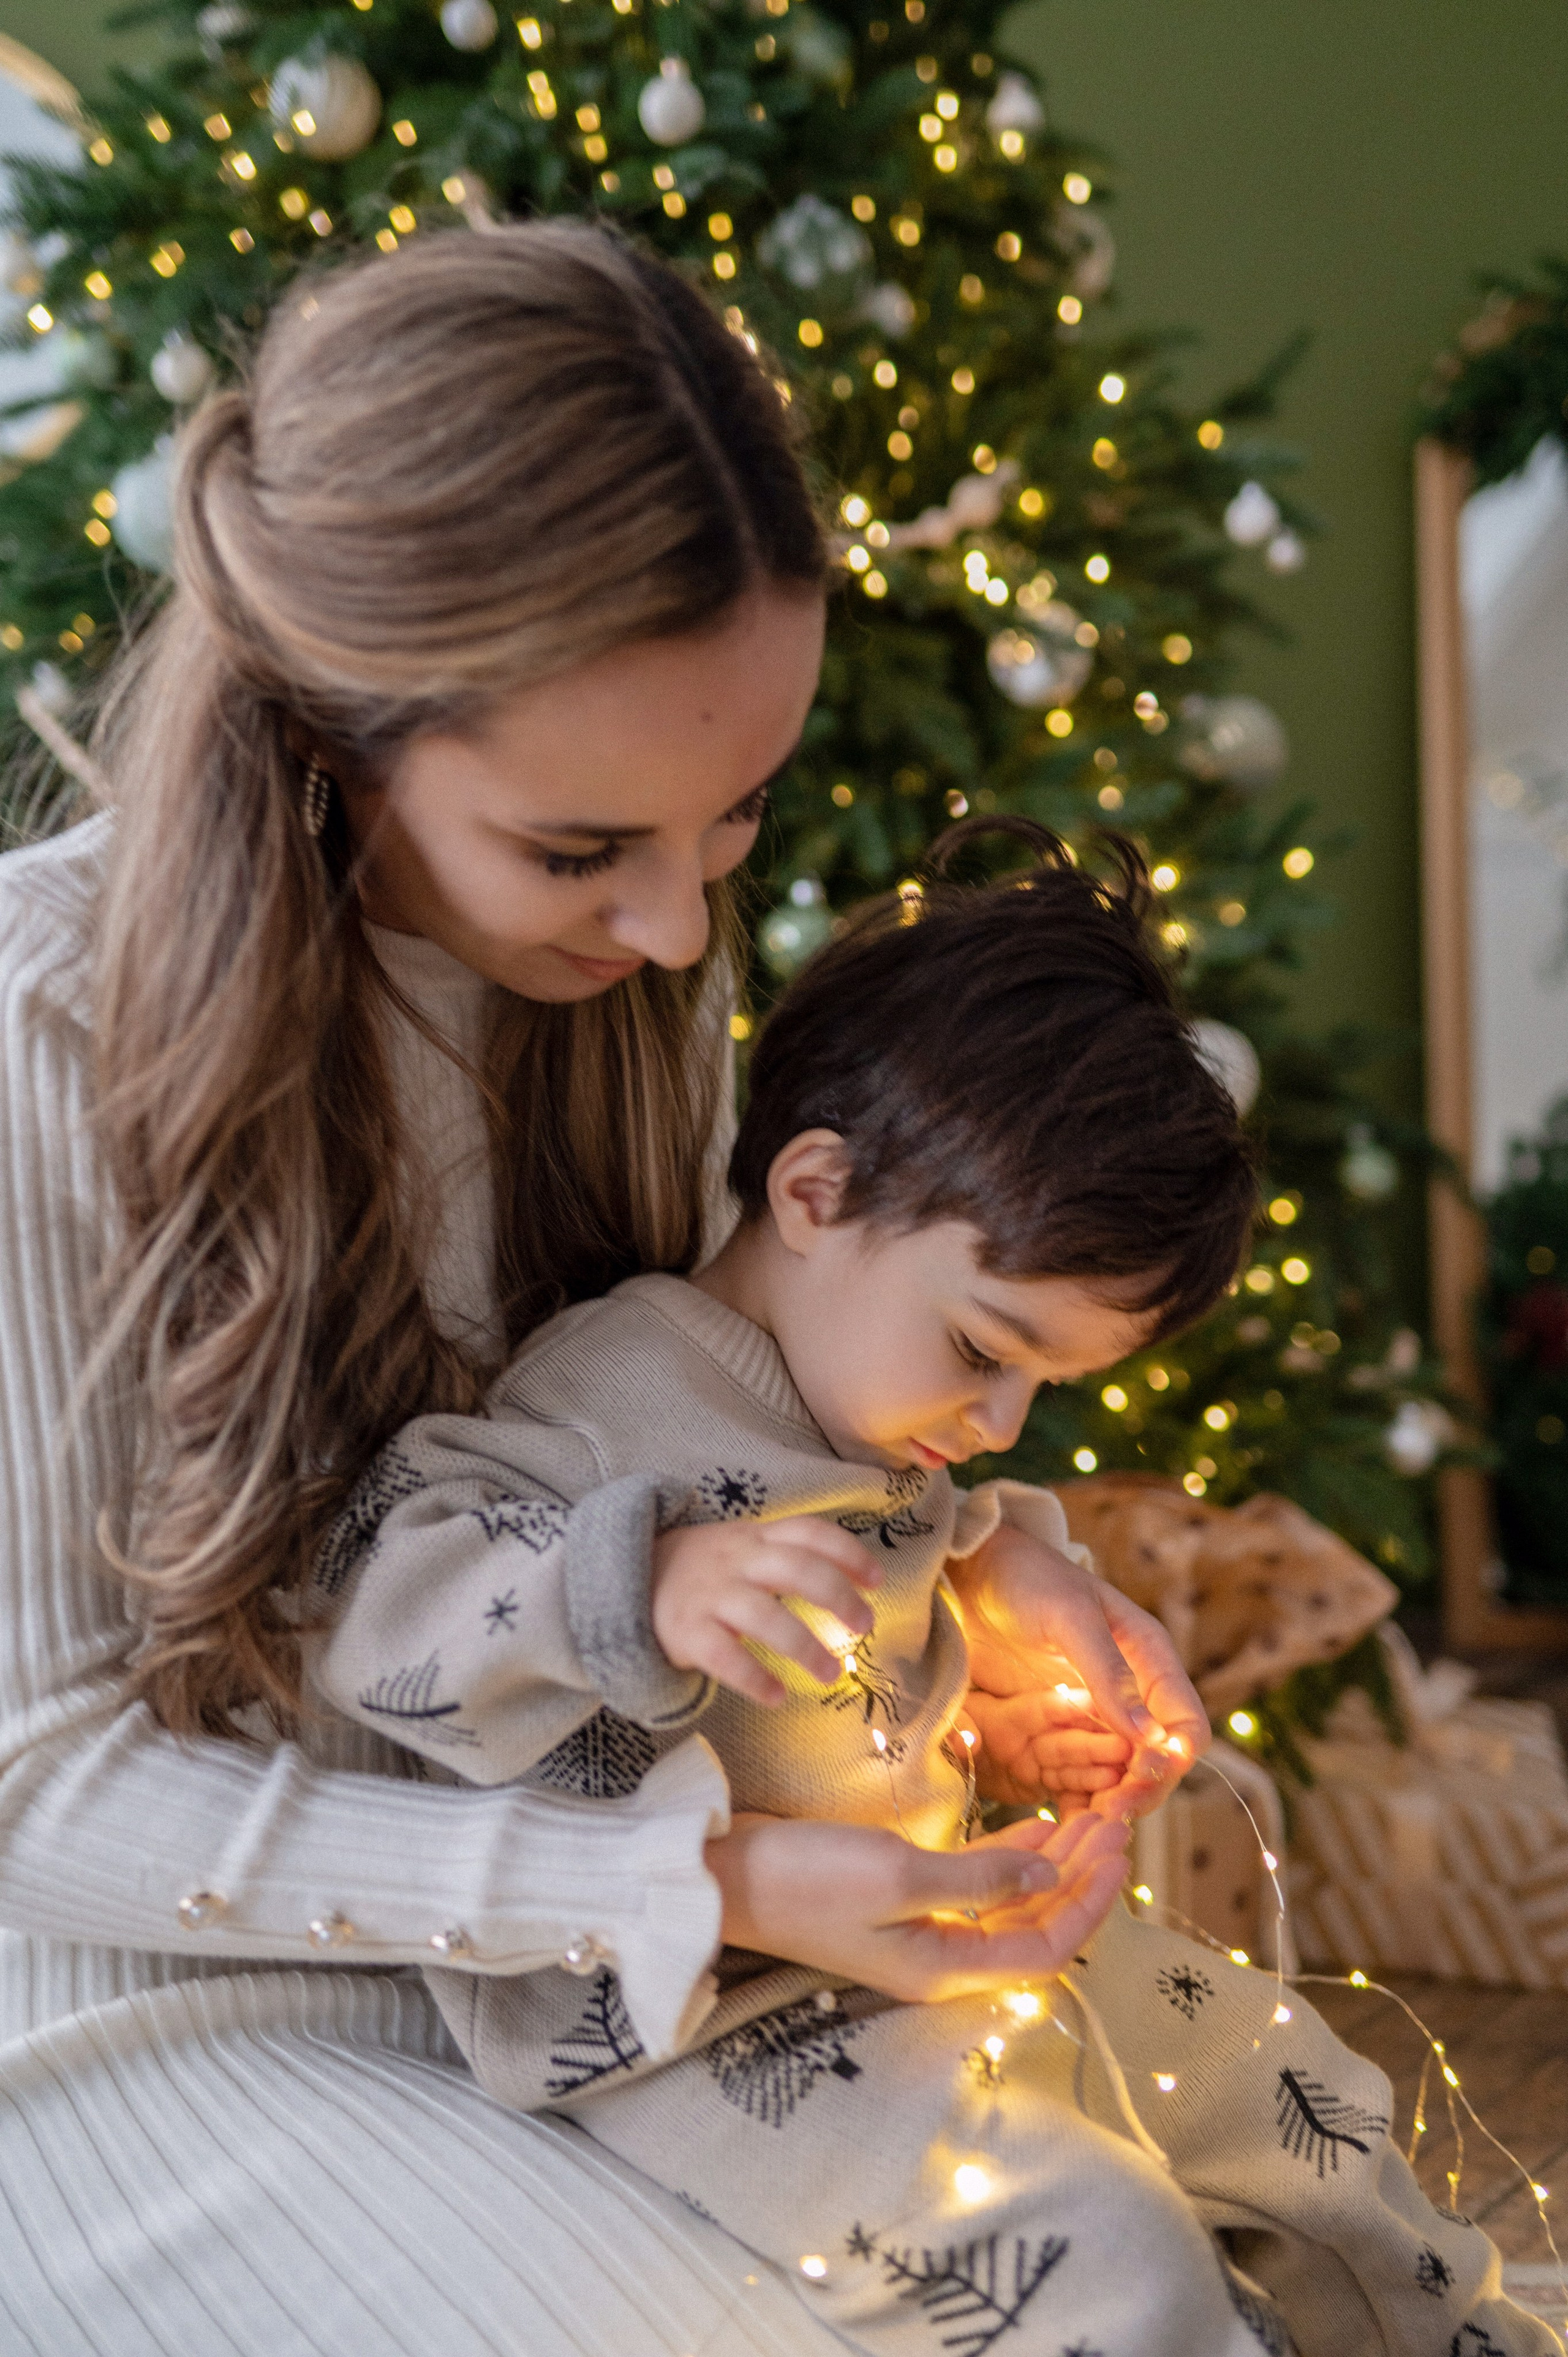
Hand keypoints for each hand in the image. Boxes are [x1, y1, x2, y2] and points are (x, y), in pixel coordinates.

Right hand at [652, 1516, 882, 1707]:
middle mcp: (735, 1561)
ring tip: (831, 1674)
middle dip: (837, 1596)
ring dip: (805, 1647)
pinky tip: (777, 1696)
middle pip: (795, 1569)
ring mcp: (709, 1596)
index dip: (848, 1553)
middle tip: (864, 1626)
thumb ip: (784, 1556)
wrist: (623, 1580)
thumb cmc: (702, 1570)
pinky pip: (724, 1657)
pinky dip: (754, 1678)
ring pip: (764, 1616)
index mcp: (754, 1537)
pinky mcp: (686, 1632)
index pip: (808, 1532)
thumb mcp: (740, 1547)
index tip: (877, 1580)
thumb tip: (849, 1586)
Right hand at [705, 1809, 1129, 2002]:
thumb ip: (979, 1880)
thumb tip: (1051, 1879)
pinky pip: (975, 1886)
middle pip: (1032, 1926)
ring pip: (1008, 1904)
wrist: (725, 1874)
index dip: (1088, 1903)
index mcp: (943, 1969)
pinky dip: (1011, 1858)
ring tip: (1089, 1816)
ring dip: (1052, 1864)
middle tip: (1116, 1819)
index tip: (1116, 1847)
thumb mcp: (898, 1875)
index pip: (1045, 1949)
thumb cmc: (806, 1878)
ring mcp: (918, 1930)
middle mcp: (938, 1959)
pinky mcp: (898, 1898)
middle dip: (1080, 1876)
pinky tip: (1036, 1827)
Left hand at [949, 1520, 1209, 1815]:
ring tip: (1085, 1828)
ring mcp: (1092, 1715)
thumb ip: (1108, 1672)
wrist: (971, 1570)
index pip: (1184, 1725)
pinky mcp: (1057, 1730)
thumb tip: (1150, 1735)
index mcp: (1149, 1660)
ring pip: (1120, 1777)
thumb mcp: (1069, 1618)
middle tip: (1109, 1815)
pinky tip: (1062, 1824)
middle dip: (1141, 1791)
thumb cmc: (1027, 1578)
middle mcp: (1129, 1695)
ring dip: (1110, 1804)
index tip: (1142, 1777)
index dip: (1174, 1758)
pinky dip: (1076, 1802)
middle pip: (1156, 1761)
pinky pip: (1077, 1777)